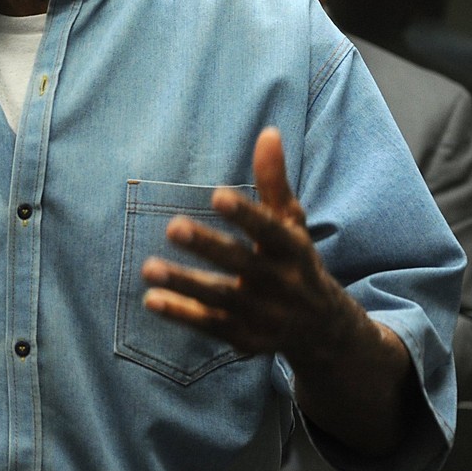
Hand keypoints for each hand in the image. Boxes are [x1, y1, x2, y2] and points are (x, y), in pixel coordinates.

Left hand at [140, 127, 354, 361]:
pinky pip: (210, 326)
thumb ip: (274, 182)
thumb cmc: (296, 261)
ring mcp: (264, 315)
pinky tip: (152, 300)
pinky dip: (182, 314)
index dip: (245, 215)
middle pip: (243, 264)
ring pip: (221, 298)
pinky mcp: (245, 338)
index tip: (216, 196)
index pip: (270, 230)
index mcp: (294, 250)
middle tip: (171, 227)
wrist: (323, 329)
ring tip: (148, 268)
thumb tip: (269, 132)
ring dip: (185, 284)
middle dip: (208, 247)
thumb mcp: (291, 223)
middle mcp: (282, 284)